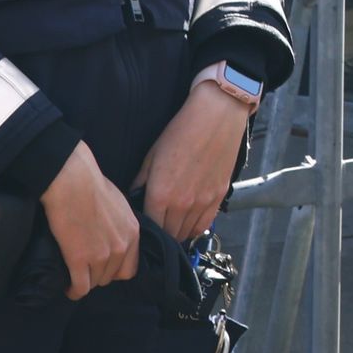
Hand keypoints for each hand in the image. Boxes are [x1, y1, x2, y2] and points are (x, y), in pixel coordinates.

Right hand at [43, 143, 142, 299]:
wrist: (73, 182)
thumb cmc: (92, 185)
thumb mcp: (119, 204)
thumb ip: (120, 224)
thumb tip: (112, 233)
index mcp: (132, 232)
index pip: (130, 268)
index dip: (115, 270)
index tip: (102, 267)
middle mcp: (121, 247)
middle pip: (111, 276)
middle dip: (98, 275)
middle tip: (85, 269)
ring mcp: (102, 255)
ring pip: (95, 283)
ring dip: (85, 282)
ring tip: (74, 277)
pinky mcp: (80, 260)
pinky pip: (80, 287)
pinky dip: (74, 291)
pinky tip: (68, 288)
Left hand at [137, 80, 250, 242]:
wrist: (216, 117)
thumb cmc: (181, 131)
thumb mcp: (152, 156)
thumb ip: (140, 182)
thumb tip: (133, 199)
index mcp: (160, 194)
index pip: (150, 228)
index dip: (146, 228)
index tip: (144, 225)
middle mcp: (182, 204)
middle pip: (169, 235)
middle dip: (161, 233)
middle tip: (157, 224)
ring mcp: (203, 202)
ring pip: (187, 234)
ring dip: (178, 231)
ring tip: (172, 223)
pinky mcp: (219, 196)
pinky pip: (205, 225)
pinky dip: (195, 227)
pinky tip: (189, 220)